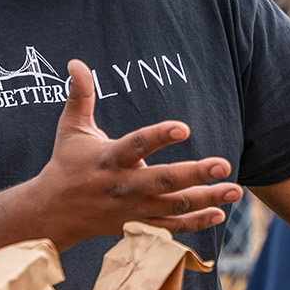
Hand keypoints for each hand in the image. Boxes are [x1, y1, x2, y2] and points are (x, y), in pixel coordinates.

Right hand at [27, 59, 242, 246]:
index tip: (184, 128)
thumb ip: (80, 95)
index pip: (135, 146)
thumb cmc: (67, 163)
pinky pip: (170, 228)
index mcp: (108, 160)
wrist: (53, 212)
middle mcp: (123, 186)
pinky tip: (219, 213)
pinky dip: (195, 223)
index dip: (158, 137)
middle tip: (224, 164)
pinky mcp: (137, 225)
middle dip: (195, 174)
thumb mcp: (70, 128)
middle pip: (163, 182)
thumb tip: (75, 62)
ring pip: (173, 206)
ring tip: (235, 190)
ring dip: (206, 199)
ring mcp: (132, 209)